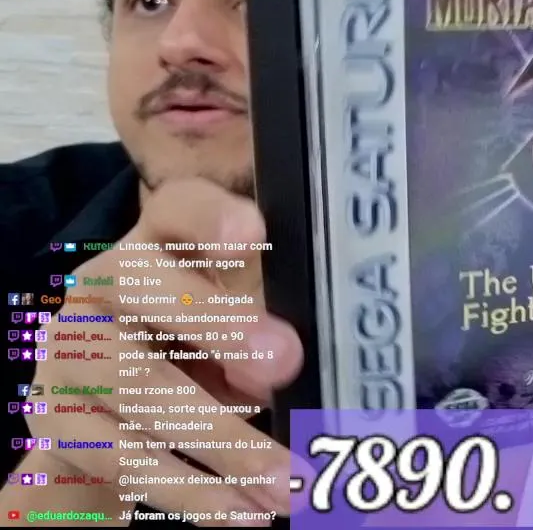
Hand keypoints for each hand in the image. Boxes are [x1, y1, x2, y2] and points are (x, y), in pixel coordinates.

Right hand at [25, 179, 301, 524]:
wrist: (114, 420)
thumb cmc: (203, 354)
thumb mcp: (241, 331)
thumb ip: (268, 335)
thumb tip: (299, 367)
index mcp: (162, 245)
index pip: (178, 209)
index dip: (211, 217)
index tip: (254, 234)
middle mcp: (106, 285)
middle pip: (143, 284)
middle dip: (218, 320)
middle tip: (286, 360)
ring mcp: (73, 351)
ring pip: (137, 384)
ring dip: (223, 438)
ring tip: (286, 479)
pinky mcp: (59, 420)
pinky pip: (122, 456)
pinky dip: (191, 492)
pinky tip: (244, 516)